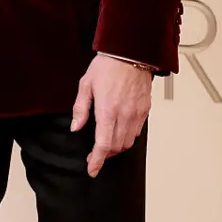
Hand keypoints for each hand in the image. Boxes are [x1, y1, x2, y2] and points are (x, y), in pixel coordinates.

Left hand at [71, 55, 152, 177]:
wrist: (130, 51)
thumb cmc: (107, 65)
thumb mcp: (86, 84)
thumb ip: (80, 108)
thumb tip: (76, 127)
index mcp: (107, 110)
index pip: (103, 144)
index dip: (97, 161)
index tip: (92, 169)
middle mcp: (124, 115)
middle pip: (115, 147)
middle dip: (104, 155)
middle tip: (95, 154)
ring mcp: (136, 113)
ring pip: (127, 142)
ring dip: (116, 147)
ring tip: (107, 143)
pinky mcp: (145, 109)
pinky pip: (137, 132)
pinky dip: (127, 137)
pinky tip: (120, 131)